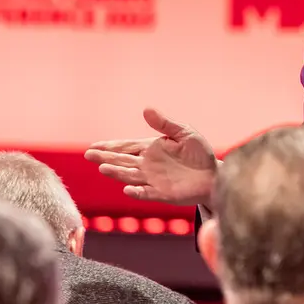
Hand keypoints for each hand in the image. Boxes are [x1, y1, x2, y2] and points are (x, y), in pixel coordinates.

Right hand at [85, 108, 217, 205]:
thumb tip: (146, 109)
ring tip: (103, 168)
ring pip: (130, 176)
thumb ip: (165, 124)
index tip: (94, 146)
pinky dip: (137, 192)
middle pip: (122, 161)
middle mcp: (147, 165)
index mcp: (151, 149)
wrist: (214, 175)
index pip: (126, 147)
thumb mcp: (184, 133)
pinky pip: (146, 193)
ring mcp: (153, 180)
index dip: (110, 146)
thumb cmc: (199, 153)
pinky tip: (128, 189)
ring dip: (117, 173)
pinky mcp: (162, 194)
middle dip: (106, 158)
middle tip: (89, 154)